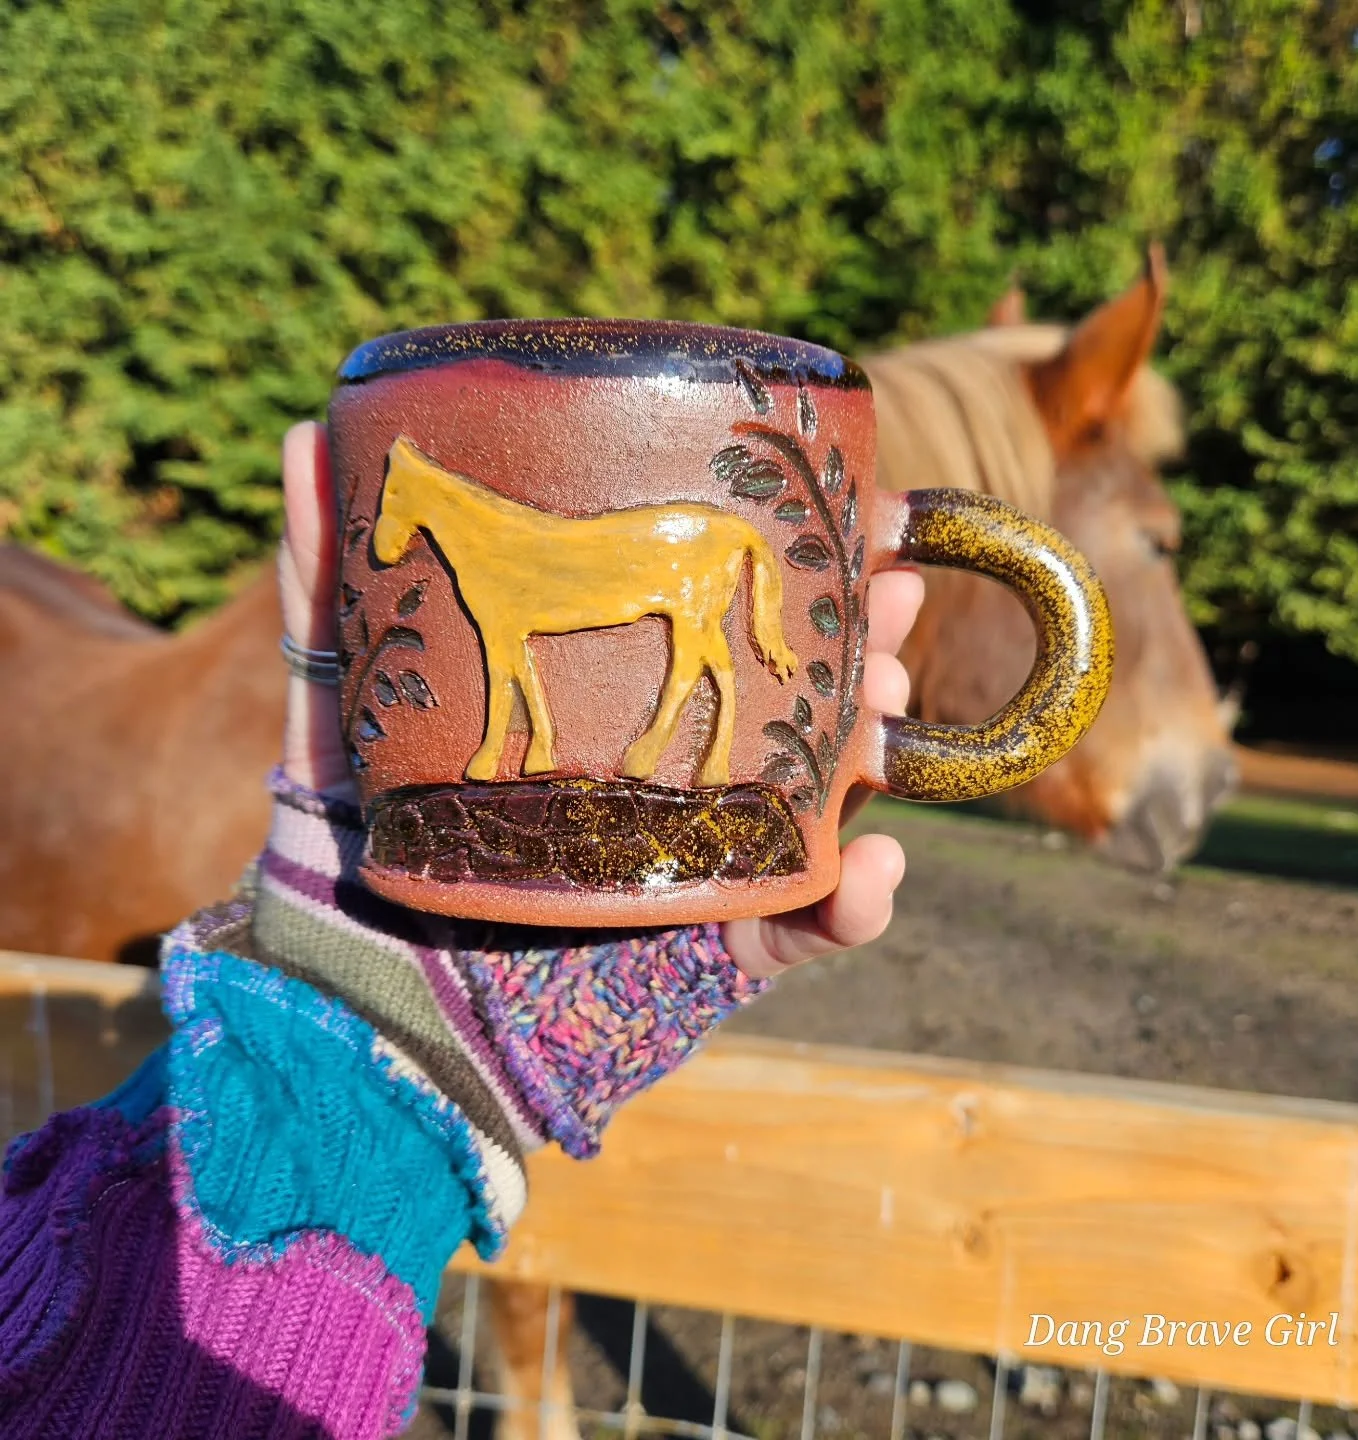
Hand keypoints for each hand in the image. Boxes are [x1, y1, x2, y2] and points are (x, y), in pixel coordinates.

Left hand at [277, 421, 922, 979]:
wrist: (368, 998)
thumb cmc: (360, 845)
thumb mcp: (341, 703)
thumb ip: (323, 586)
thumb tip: (299, 434)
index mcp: (614, 709)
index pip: (720, 624)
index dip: (791, 566)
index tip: (852, 508)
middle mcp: (675, 777)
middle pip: (797, 697)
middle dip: (863, 636)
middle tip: (897, 590)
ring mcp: (707, 861)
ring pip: (825, 798)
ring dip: (877, 746)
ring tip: (886, 703)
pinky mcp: (716, 953)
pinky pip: (803, 933)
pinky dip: (855, 906)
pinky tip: (876, 869)